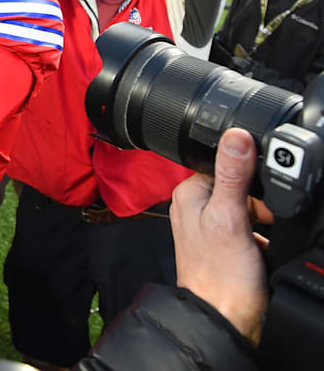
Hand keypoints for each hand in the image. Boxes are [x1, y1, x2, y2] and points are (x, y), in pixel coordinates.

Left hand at [171, 128, 267, 343]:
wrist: (226, 317)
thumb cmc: (222, 274)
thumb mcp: (230, 216)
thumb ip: (233, 175)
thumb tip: (236, 135)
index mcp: (188, 192)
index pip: (225, 162)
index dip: (251, 177)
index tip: (260, 198)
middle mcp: (194, 205)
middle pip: (240, 184)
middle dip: (259, 201)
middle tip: (260, 224)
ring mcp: (208, 225)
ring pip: (249, 205)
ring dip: (263, 219)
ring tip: (257, 240)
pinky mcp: (224, 242)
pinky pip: (250, 226)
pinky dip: (262, 234)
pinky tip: (261, 248)